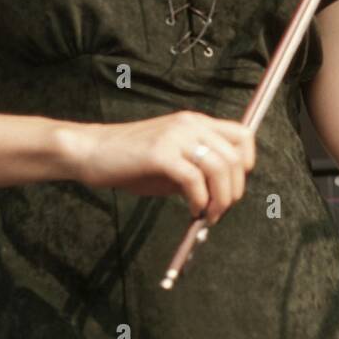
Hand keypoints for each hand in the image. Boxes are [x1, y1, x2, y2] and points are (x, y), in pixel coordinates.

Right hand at [68, 110, 255, 223]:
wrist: (92, 151)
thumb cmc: (130, 161)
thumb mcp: (171, 160)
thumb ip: (197, 170)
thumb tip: (221, 195)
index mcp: (196, 123)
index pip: (243, 135)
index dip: (247, 164)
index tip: (234, 187)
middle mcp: (190, 125)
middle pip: (236, 157)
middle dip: (235, 190)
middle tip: (220, 210)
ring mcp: (176, 137)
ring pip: (220, 168)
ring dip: (220, 199)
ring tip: (208, 215)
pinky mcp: (160, 154)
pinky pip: (194, 180)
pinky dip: (199, 200)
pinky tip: (192, 210)